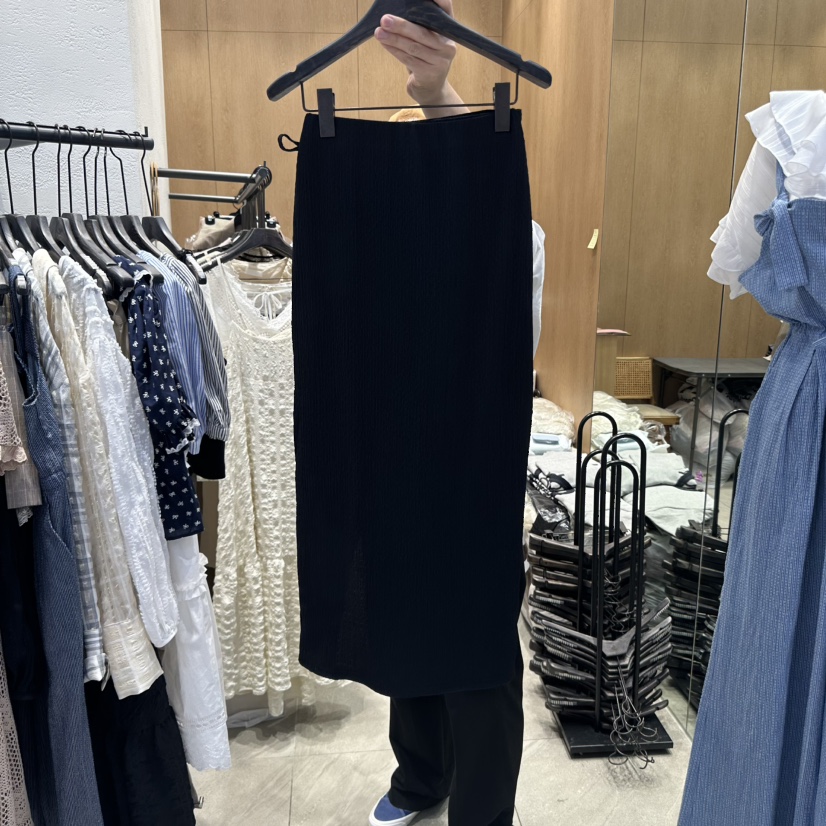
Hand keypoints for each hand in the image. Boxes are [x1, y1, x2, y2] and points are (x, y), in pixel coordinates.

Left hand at [374, 0, 468, 116]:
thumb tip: (394, 12)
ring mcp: (440, 61)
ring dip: (394, 39)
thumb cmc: (425, 58)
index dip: (438, 0)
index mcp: (448, 30)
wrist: (430, 88)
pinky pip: (409, 59)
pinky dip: (395, 51)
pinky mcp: (430, 74)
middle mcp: (447, 45)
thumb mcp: (427, 39)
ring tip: (379, 33)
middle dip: (401, 25)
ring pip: (413, 47)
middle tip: (385, 19)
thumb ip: (420, 25)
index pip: (445, 9)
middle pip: (422, 32)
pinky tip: (385, 44)